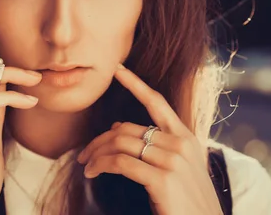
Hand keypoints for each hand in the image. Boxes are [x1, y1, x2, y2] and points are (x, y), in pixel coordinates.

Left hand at [76, 64, 221, 214]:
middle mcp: (181, 144)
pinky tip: (93, 173)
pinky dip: (101, 165)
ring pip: (120, 144)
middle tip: (83, 155)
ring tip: (85, 166)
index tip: (117, 69)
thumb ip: (156, 146)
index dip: (135, 83)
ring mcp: (173, 161)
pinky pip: (121, 163)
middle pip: (127, 129)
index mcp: (186, 137)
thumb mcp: (179, 168)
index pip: (157, 102)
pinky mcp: (163, 179)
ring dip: (96, 154)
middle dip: (100, 140)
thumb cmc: (188, 202)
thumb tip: (119, 128)